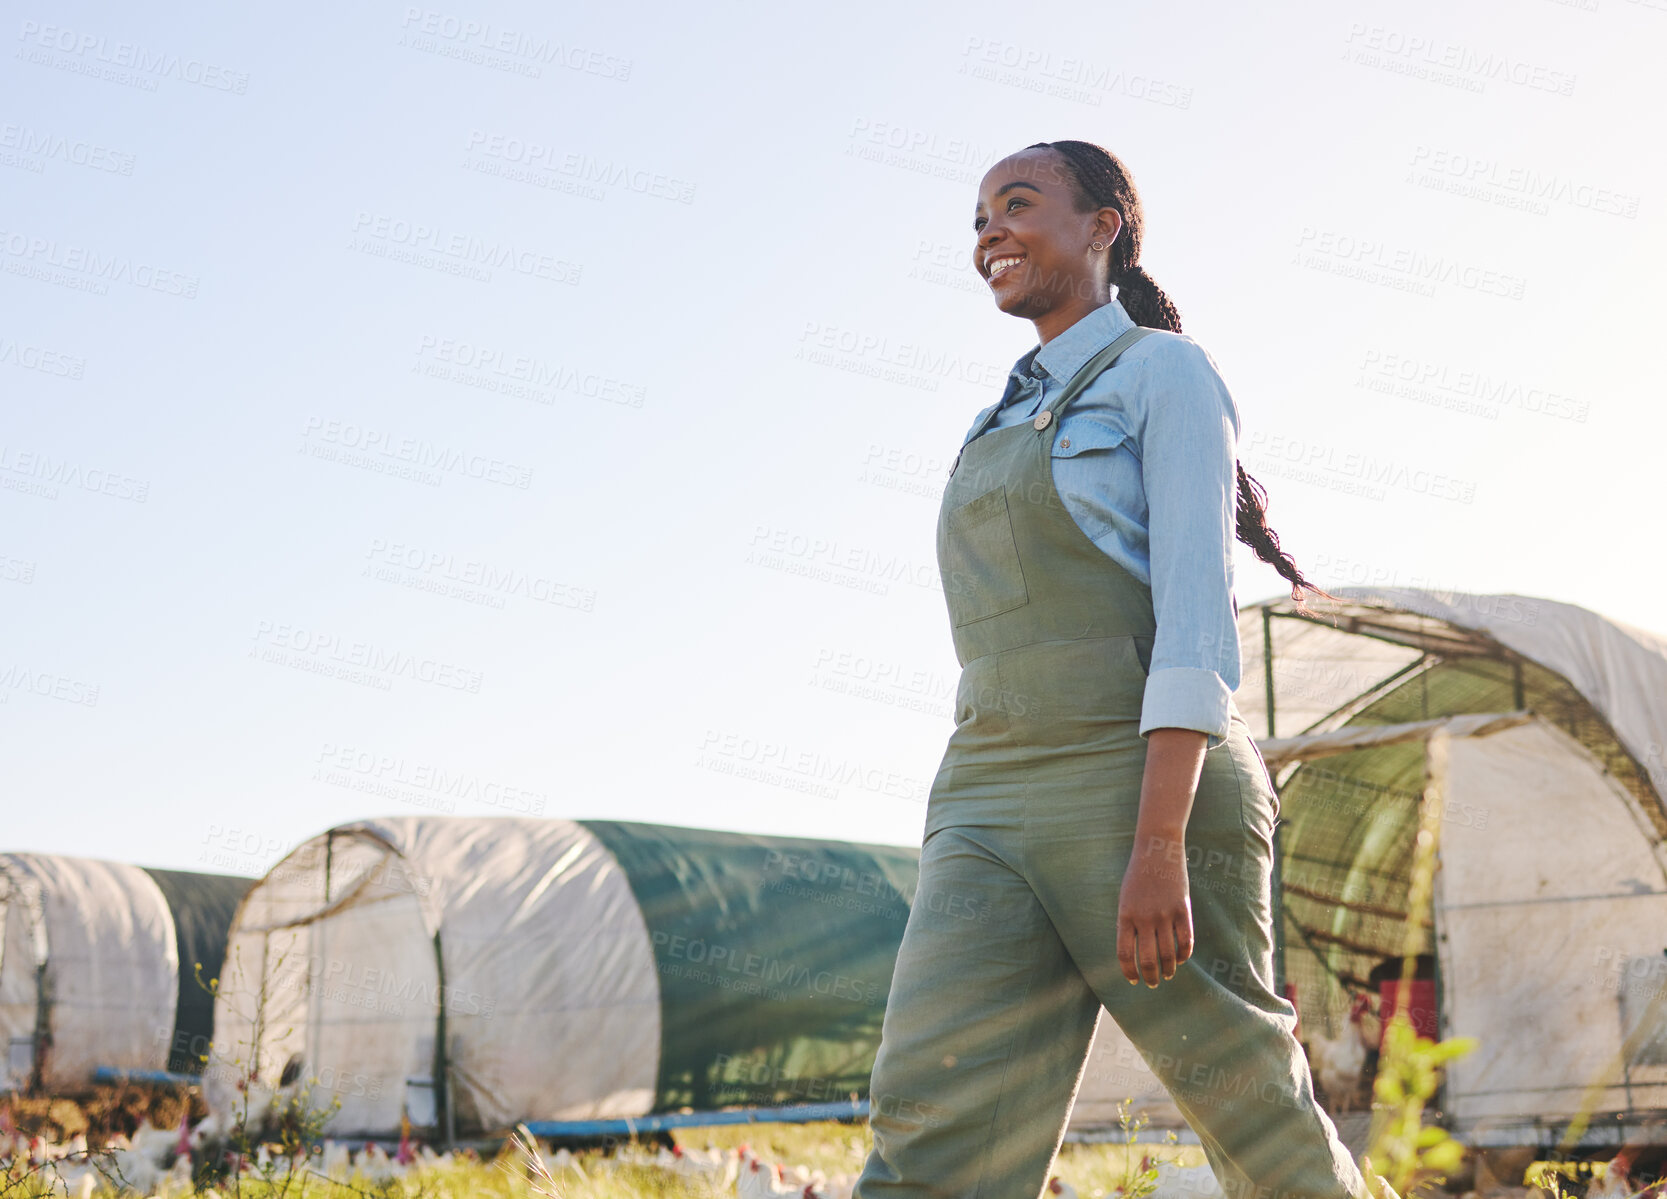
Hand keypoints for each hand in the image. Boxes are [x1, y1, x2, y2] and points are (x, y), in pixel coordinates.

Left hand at [1117, 834, 1193, 986]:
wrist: (1157, 850)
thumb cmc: (1138, 876)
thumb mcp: (1125, 899)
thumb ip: (1128, 924)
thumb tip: (1134, 951)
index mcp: (1125, 916)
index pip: (1125, 954)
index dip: (1129, 972)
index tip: (1133, 980)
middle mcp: (1144, 918)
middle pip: (1148, 960)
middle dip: (1150, 977)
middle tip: (1153, 983)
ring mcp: (1164, 915)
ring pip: (1168, 955)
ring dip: (1168, 969)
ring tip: (1168, 974)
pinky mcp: (1182, 910)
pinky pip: (1186, 941)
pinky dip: (1184, 955)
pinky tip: (1181, 959)